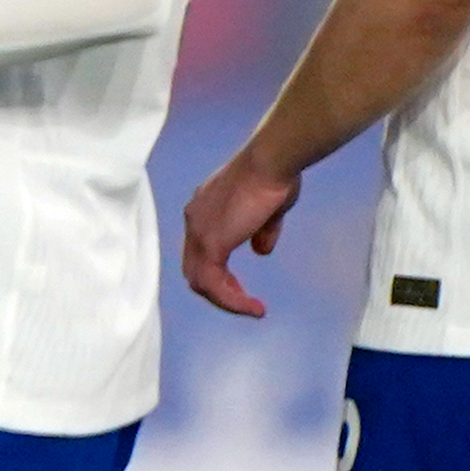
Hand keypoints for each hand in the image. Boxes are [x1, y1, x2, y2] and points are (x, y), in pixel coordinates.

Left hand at [179, 150, 300, 320]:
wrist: (271, 161)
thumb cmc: (275, 175)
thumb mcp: (269, 210)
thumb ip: (262, 231)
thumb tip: (261, 251)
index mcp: (203, 209)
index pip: (200, 250)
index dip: (218, 272)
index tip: (239, 286)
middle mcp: (194, 219)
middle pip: (195, 268)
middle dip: (219, 290)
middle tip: (243, 301)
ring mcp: (198, 232)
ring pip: (201, 282)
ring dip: (227, 300)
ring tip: (252, 309)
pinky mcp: (211, 243)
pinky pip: (214, 284)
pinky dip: (232, 300)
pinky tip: (254, 307)